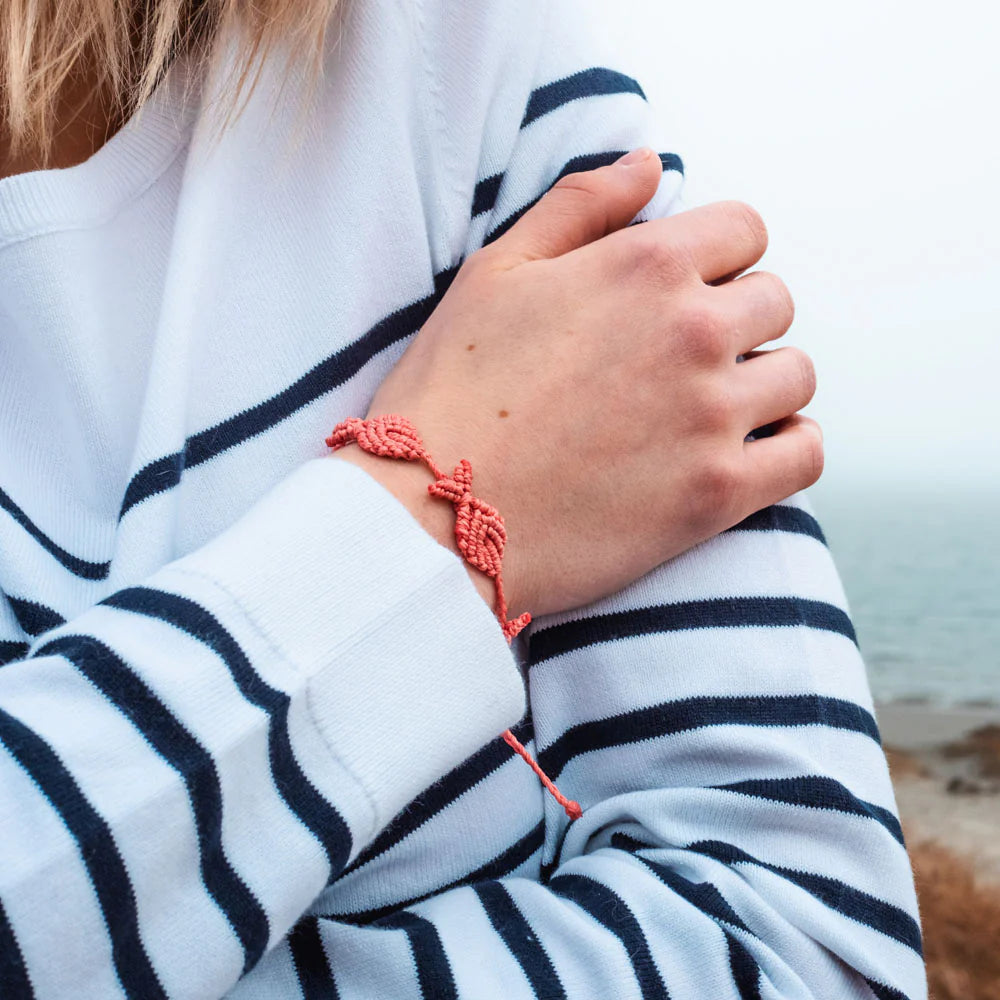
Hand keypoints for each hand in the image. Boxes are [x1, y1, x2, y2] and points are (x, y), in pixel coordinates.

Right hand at [345, 147, 820, 618]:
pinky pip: (804, 457)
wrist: (432, 514)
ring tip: (711, 408)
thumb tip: (652, 163)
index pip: (744, 231)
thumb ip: (582, 205)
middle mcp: (694, 331)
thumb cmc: (451, 391)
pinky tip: (752, 451)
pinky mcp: (717, 494)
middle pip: (775, 302)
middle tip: (683, 358)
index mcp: (645, 265)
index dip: (717, 257)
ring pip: (796, 376)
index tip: (688, 289)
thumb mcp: (496, 271)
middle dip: (738, 320)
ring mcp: (711, 415)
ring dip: (764, 384)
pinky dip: (790, 449)